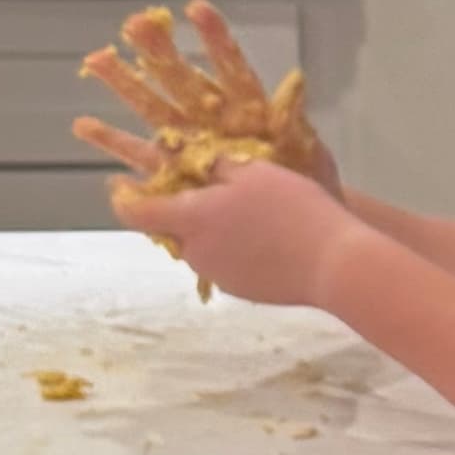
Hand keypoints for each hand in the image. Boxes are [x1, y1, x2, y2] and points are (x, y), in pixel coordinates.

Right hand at [75, 0, 333, 190]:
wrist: (299, 221)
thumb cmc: (307, 179)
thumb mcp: (308, 149)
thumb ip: (291, 118)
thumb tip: (295, 82)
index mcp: (246, 107)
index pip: (229, 65)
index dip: (214, 37)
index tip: (196, 8)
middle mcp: (214, 118)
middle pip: (181, 79)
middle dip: (158, 52)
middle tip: (134, 22)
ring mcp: (192, 143)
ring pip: (153, 109)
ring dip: (125, 84)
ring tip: (95, 59)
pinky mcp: (176, 174)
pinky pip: (141, 157)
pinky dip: (113, 142)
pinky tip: (84, 126)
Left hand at [109, 154, 346, 307]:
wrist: (333, 263)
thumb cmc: (292, 208)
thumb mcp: (255, 171)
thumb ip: (215, 166)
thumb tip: (191, 163)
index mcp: (192, 218)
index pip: (136, 212)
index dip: (123, 198)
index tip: (121, 185)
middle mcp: (196, 251)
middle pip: (173, 230)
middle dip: (183, 212)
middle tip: (213, 194)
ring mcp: (219, 275)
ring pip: (202, 247)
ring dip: (213, 232)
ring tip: (251, 218)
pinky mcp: (242, 292)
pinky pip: (227, 264)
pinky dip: (237, 251)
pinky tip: (268, 241)